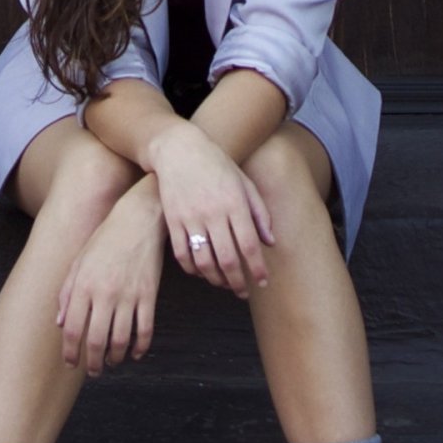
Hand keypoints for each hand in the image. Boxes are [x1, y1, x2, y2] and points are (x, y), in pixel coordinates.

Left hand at [56, 176, 166, 375]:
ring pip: (121, 340)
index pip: (72, 329)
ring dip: (115, 358)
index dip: (70, 351)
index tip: (71, 363)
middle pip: (96, 340)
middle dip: (92, 362)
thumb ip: (67, 293)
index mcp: (83, 286)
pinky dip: (140, 347)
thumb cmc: (105, 240)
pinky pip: (145, 330)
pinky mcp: (148, 296)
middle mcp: (104, 294)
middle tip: (92, 371)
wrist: (138, 221)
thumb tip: (60, 324)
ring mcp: (128, 296)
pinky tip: (135, 353)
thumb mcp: (79, 262)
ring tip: (111, 363)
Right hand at [146, 122, 274, 297]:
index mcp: (235, 203)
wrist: (179, 149)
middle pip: (228, 258)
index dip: (257, 268)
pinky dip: (192, 270)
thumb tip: (270, 242)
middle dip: (238, 281)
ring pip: (204, 261)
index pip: (250, 244)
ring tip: (224, 284)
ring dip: (216, 279)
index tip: (262, 283)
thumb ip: (260, 213)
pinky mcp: (173, 221)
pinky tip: (202, 272)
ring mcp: (191, 217)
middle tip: (243, 292)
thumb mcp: (244, 183)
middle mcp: (213, 212)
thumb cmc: (217, 165)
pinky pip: (182, 255)